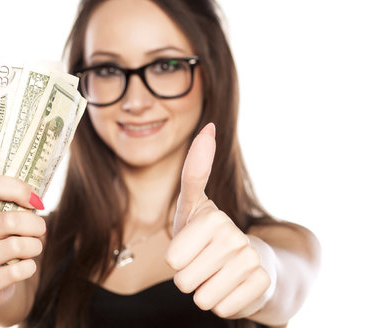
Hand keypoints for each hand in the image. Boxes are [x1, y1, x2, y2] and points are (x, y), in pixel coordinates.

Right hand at [0, 176, 45, 307]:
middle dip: (35, 224)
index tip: (35, 201)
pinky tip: (25, 265)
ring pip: (16, 246)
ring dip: (35, 246)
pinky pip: (17, 271)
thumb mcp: (2, 215)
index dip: (18, 189)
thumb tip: (35, 200)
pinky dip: (30, 266)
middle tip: (40, 229)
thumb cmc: (2, 239)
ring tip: (33, 247)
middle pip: (9, 220)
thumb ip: (14, 202)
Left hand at [166, 123, 275, 317]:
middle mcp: (234, 236)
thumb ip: (195, 170)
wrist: (250, 262)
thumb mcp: (194, 205)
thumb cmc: (210, 233)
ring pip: (201, 297)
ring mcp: (251, 261)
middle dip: (189, 276)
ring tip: (217, 274)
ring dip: (204, 290)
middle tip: (205, 262)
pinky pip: (221, 309)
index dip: (177, 259)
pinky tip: (231, 287)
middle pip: (182, 280)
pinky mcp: (262, 286)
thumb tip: (209, 126)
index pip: (173, 259)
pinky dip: (221, 303)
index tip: (194, 246)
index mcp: (212, 217)